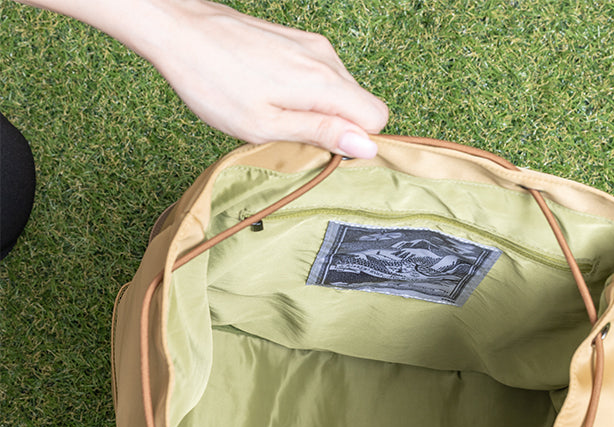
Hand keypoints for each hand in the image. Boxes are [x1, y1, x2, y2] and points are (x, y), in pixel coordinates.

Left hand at [16, 0, 388, 155]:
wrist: (180, 32)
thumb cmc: (214, 83)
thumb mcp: (266, 125)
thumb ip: (321, 133)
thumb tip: (367, 147)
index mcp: (322, 82)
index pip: (377, 117)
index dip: (358, 141)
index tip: (326, 150)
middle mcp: (325, 58)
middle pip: (361, 104)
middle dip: (338, 127)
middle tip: (294, 136)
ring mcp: (312, 45)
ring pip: (341, 90)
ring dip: (321, 111)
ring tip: (278, 115)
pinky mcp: (298, 40)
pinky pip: (322, 75)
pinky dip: (308, 94)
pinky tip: (273, 96)